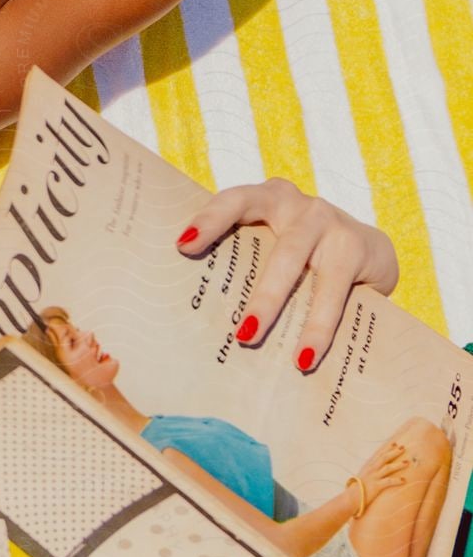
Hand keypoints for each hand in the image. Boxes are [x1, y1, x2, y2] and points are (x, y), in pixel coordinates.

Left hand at [177, 178, 399, 371]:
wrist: (372, 251)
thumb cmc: (302, 250)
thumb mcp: (272, 243)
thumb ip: (244, 259)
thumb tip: (195, 309)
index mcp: (269, 199)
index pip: (235, 201)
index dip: (210, 219)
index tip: (183, 246)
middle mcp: (301, 207)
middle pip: (279, 248)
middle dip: (260, 293)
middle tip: (238, 329)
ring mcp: (332, 226)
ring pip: (301, 269)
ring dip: (277, 308)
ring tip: (254, 341)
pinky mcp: (359, 249)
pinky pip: (334, 294)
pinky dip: (318, 329)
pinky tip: (305, 357)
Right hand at [353, 440, 410, 504]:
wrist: (351, 497)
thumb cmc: (358, 488)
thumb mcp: (364, 476)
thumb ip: (371, 472)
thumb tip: (377, 469)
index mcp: (369, 467)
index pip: (379, 455)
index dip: (387, 449)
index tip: (395, 443)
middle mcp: (372, 470)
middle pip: (384, 458)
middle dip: (394, 452)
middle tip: (403, 447)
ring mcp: (374, 477)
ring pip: (388, 468)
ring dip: (398, 464)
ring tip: (407, 462)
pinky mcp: (376, 486)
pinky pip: (388, 482)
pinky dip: (397, 480)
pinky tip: (404, 480)